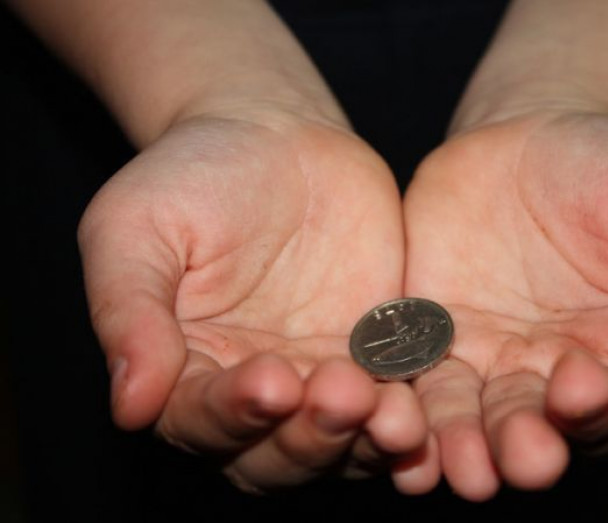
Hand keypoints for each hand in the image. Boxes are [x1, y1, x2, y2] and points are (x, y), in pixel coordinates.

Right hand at [78, 113, 428, 492]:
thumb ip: (129, 313)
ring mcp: (318, 374)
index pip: (201, 421)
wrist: (273, 133)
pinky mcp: (374, 351)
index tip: (268, 381)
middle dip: (310, 438)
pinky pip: (395, 394)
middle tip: (342, 397)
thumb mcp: (135, 228)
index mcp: (185, 371)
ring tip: (396, 418)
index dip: (232, 414)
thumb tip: (130, 406)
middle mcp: (253, 389)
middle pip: (278, 454)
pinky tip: (427, 403)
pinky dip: (412, 408)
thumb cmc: (190, 175)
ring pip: (342, 439)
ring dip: (367, 440)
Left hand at [402, 110, 607, 500]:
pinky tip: (402, 433)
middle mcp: (568, 371)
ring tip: (468, 470)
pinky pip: (422, 386)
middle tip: (534, 454)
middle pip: (564, 429)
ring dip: (475, 450)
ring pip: (486, 422)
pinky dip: (413, 416)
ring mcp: (498, 362)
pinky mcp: (436, 342)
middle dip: (545, 444)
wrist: (524, 134)